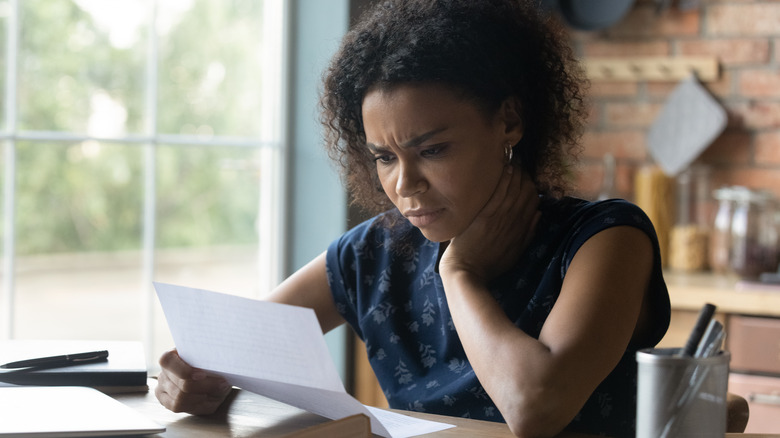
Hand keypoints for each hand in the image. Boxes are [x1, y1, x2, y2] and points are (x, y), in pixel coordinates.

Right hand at [155, 349, 231, 414]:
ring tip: (217, 391)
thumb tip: (220, 375)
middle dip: (204, 387)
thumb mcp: (209, 358)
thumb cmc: (206, 362)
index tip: (203, 375)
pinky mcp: (167, 403)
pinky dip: (199, 405)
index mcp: (169, 357)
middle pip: (180, 386)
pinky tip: (209, 399)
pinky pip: (183, 409)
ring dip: (203, 397)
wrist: (206, 371)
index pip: (169, 362)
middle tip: (222, 384)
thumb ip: (210, 363)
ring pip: (180, 400)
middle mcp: (163, 374)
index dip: (186, 370)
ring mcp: (163, 390)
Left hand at [439, 165, 539, 281]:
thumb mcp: (515, 252)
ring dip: (516, 174)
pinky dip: (503, 181)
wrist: (467, 271)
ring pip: (513, 191)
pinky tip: (507, 169)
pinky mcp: (484, 217)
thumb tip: (539, 214)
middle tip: (522, 164)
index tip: (529, 177)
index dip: (533, 187)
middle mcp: (513, 222)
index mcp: (521, 230)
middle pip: (525, 193)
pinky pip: (498, 195)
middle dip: (525, 177)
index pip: (533, 203)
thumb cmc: (488, 264)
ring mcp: (499, 219)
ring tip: (515, 161)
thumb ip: (528, 233)